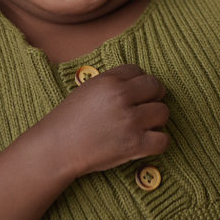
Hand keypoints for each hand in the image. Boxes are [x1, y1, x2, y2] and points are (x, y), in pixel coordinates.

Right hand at [41, 63, 168, 177]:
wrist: (56, 149)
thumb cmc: (69, 120)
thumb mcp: (88, 88)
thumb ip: (113, 81)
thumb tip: (138, 82)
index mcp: (110, 80)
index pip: (139, 71)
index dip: (137, 82)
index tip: (133, 94)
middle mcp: (122, 97)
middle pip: (156, 88)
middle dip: (152, 97)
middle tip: (142, 108)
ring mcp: (130, 121)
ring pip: (163, 112)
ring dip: (155, 120)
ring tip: (142, 126)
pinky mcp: (134, 144)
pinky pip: (163, 140)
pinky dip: (158, 142)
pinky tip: (146, 142)